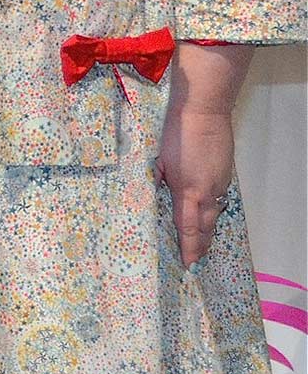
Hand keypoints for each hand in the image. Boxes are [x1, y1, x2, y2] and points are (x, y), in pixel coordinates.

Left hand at [158, 103, 234, 266]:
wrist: (203, 111)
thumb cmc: (175, 133)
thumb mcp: (157, 160)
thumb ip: (154, 182)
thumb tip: (147, 197)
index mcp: (187, 190)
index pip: (188, 227)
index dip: (188, 246)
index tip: (187, 262)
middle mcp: (207, 191)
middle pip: (206, 225)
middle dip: (201, 244)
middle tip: (195, 259)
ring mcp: (219, 182)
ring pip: (214, 213)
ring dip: (208, 229)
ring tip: (201, 243)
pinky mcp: (225, 172)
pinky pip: (219, 198)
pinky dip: (212, 210)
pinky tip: (206, 213)